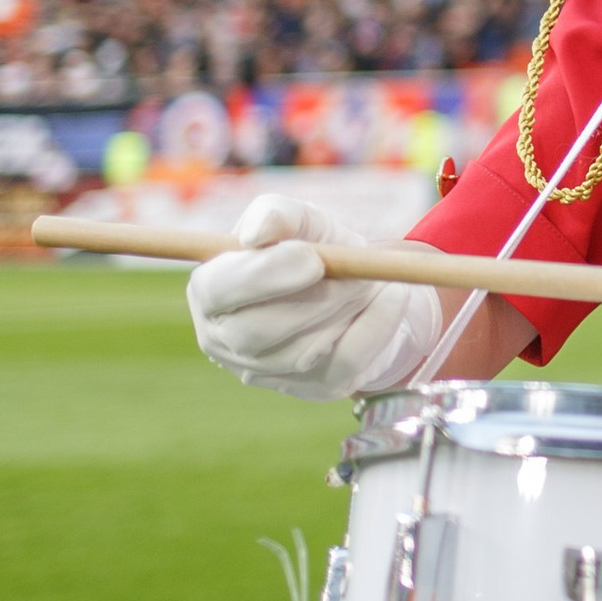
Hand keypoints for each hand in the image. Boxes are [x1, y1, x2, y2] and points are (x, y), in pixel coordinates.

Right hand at [189, 194, 442, 399]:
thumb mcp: (301, 221)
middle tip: (351, 273)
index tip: (312, 258)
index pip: (216, 290)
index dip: (262, 275)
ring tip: (366, 280)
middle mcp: (224, 339)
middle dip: (313, 298)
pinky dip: (376, 325)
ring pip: (301, 352)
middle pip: (254, 332)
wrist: (359, 283)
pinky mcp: (312, 387)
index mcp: (210, 290)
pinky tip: (391, 297)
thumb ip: (277, 214)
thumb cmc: (315, 248)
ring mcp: (265, 372)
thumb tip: (258, 232)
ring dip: (344, 308)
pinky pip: (346, 363)